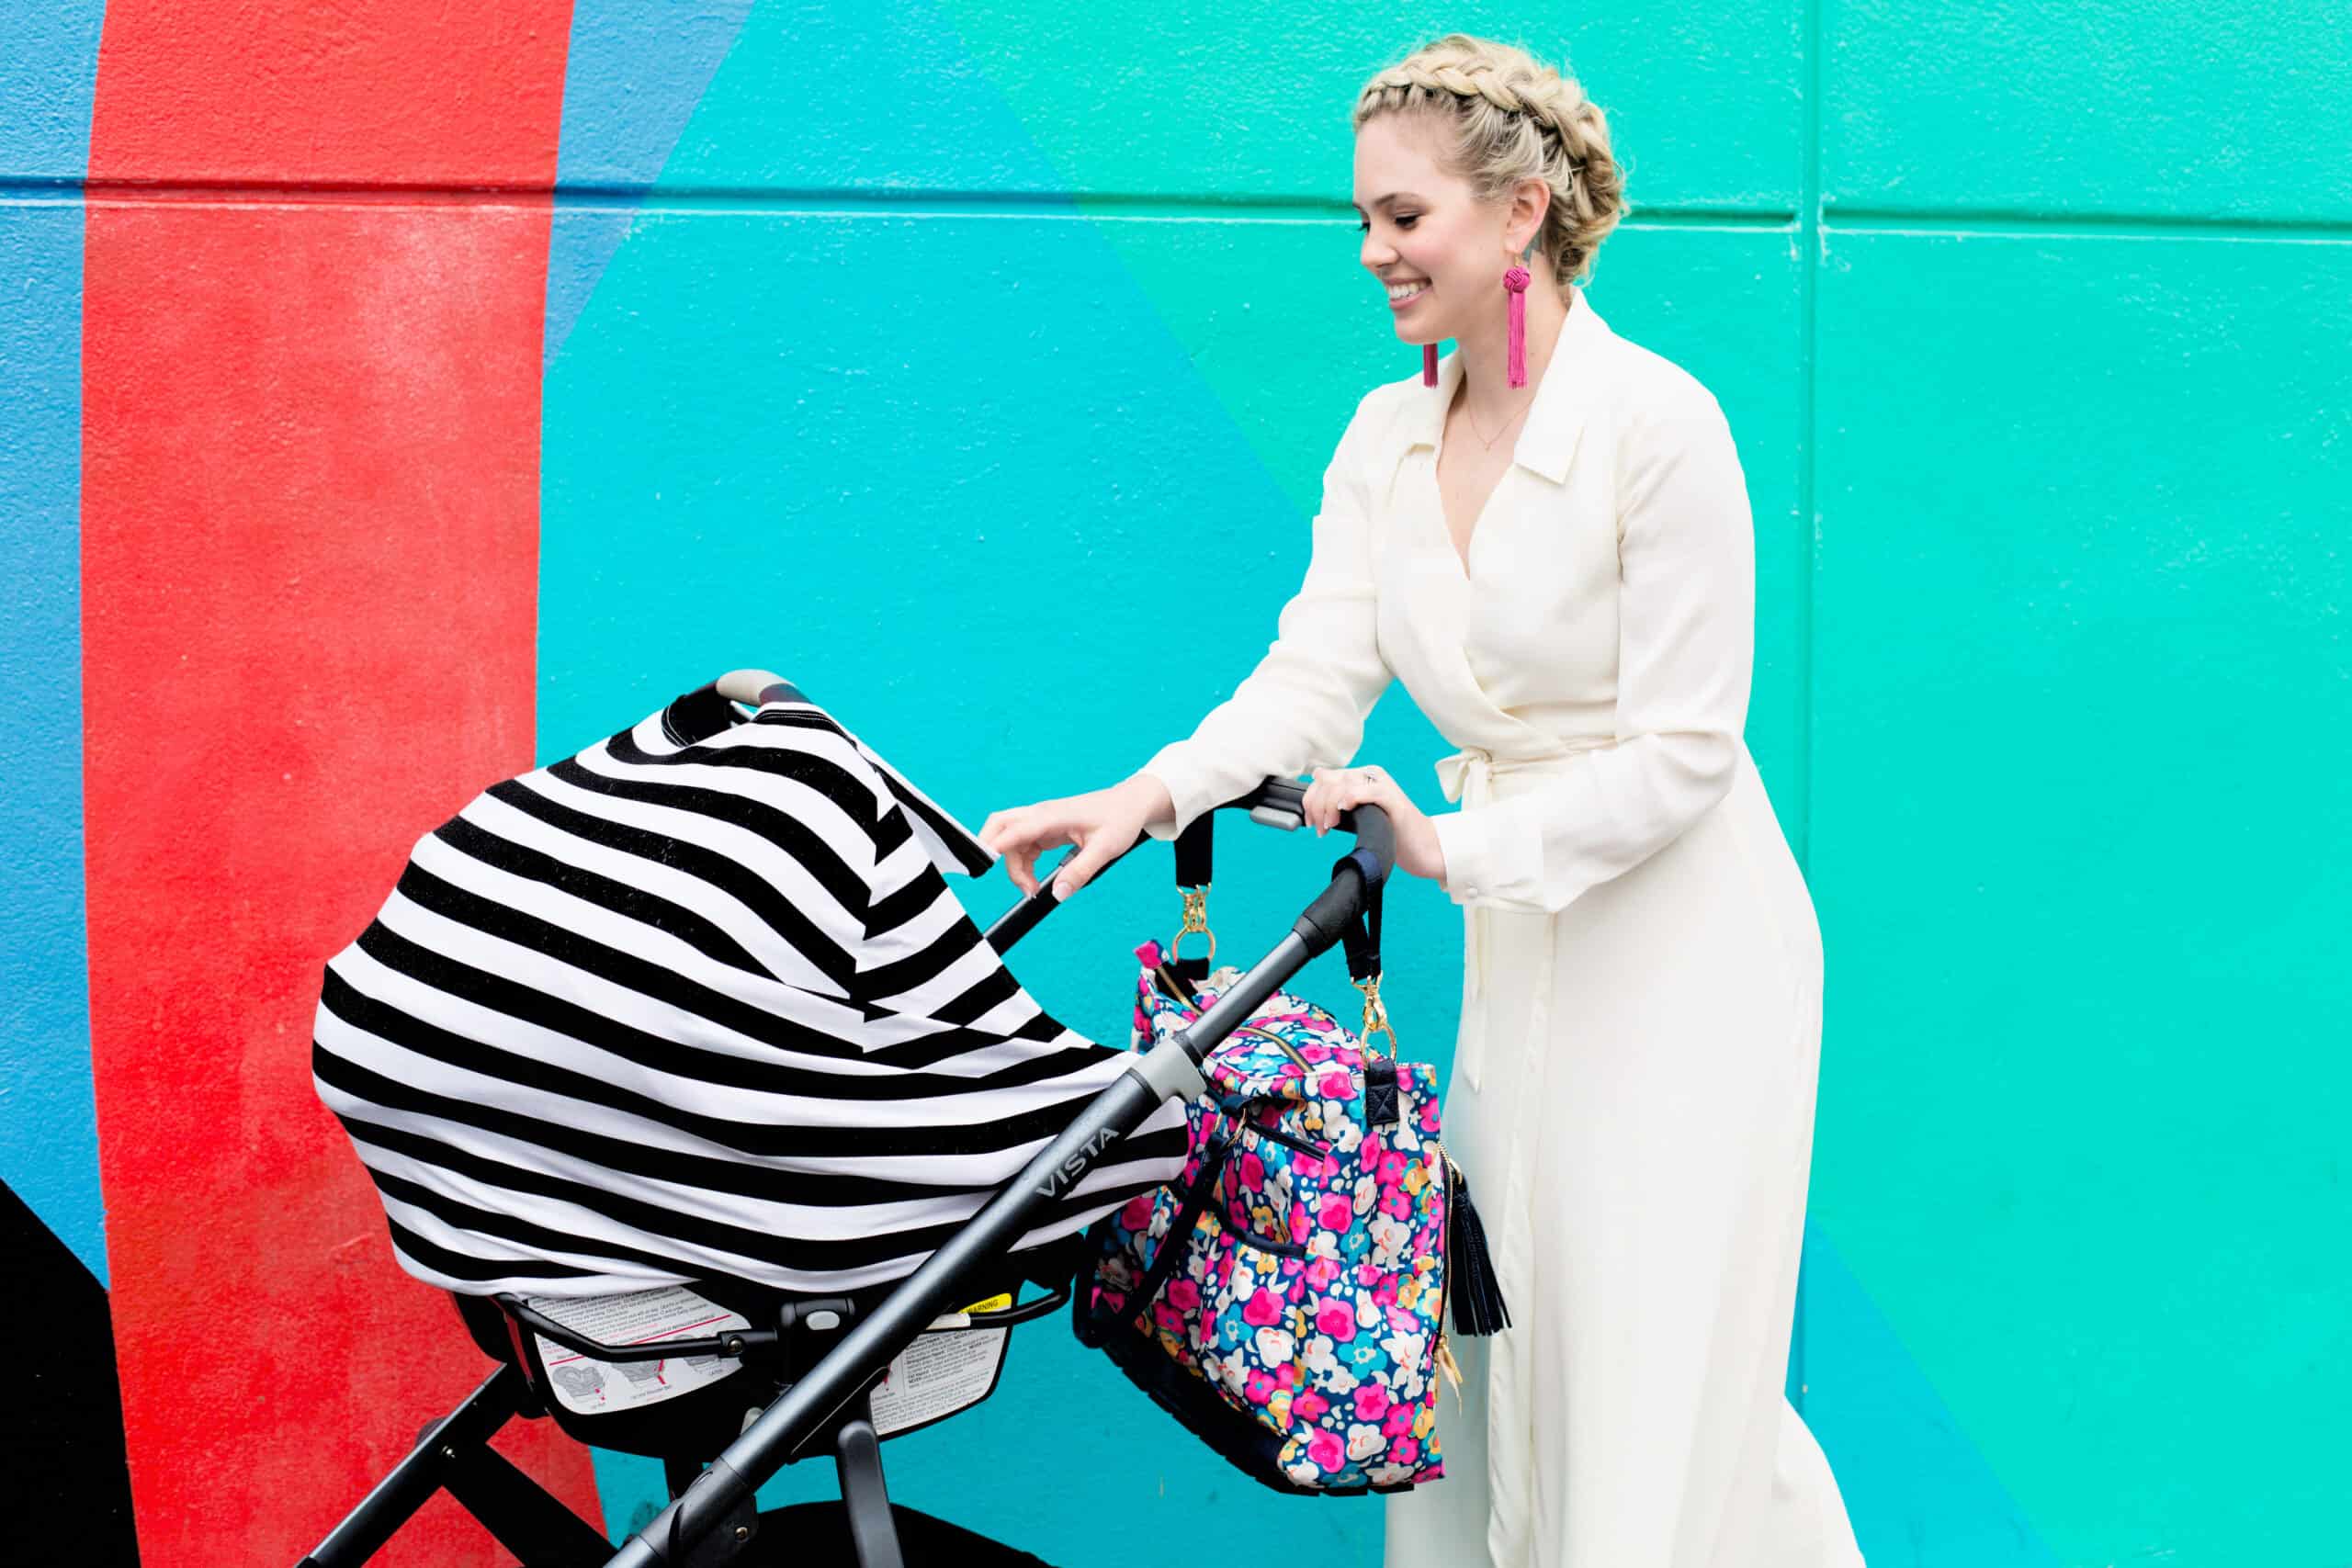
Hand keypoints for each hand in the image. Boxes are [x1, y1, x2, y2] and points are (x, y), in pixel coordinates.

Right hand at [979, 774, 1173, 900]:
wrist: (1130, 804)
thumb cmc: (1120, 819)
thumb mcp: (1105, 850)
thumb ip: (1080, 872)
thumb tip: (1058, 894)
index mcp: (1052, 816)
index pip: (1014, 829)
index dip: (994, 845)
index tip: (984, 865)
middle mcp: (1041, 815)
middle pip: (1000, 826)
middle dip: (992, 851)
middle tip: (1008, 879)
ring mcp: (1042, 821)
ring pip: (1009, 840)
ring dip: (1013, 865)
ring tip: (1031, 888)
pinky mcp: (1046, 828)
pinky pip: (1022, 845)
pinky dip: (1022, 864)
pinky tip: (1034, 879)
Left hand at [1300, 763, 1446, 882]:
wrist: (1421, 847)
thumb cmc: (1389, 833)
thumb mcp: (1358, 815)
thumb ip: (1338, 800)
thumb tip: (1315, 777)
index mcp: (1361, 776)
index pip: (1324, 777)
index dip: (1310, 798)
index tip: (1309, 821)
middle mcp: (1370, 775)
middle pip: (1329, 780)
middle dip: (1316, 806)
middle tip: (1320, 829)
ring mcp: (1383, 785)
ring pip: (1342, 784)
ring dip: (1328, 807)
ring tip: (1328, 827)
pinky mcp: (1393, 799)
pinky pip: (1367, 791)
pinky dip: (1350, 799)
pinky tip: (1344, 811)